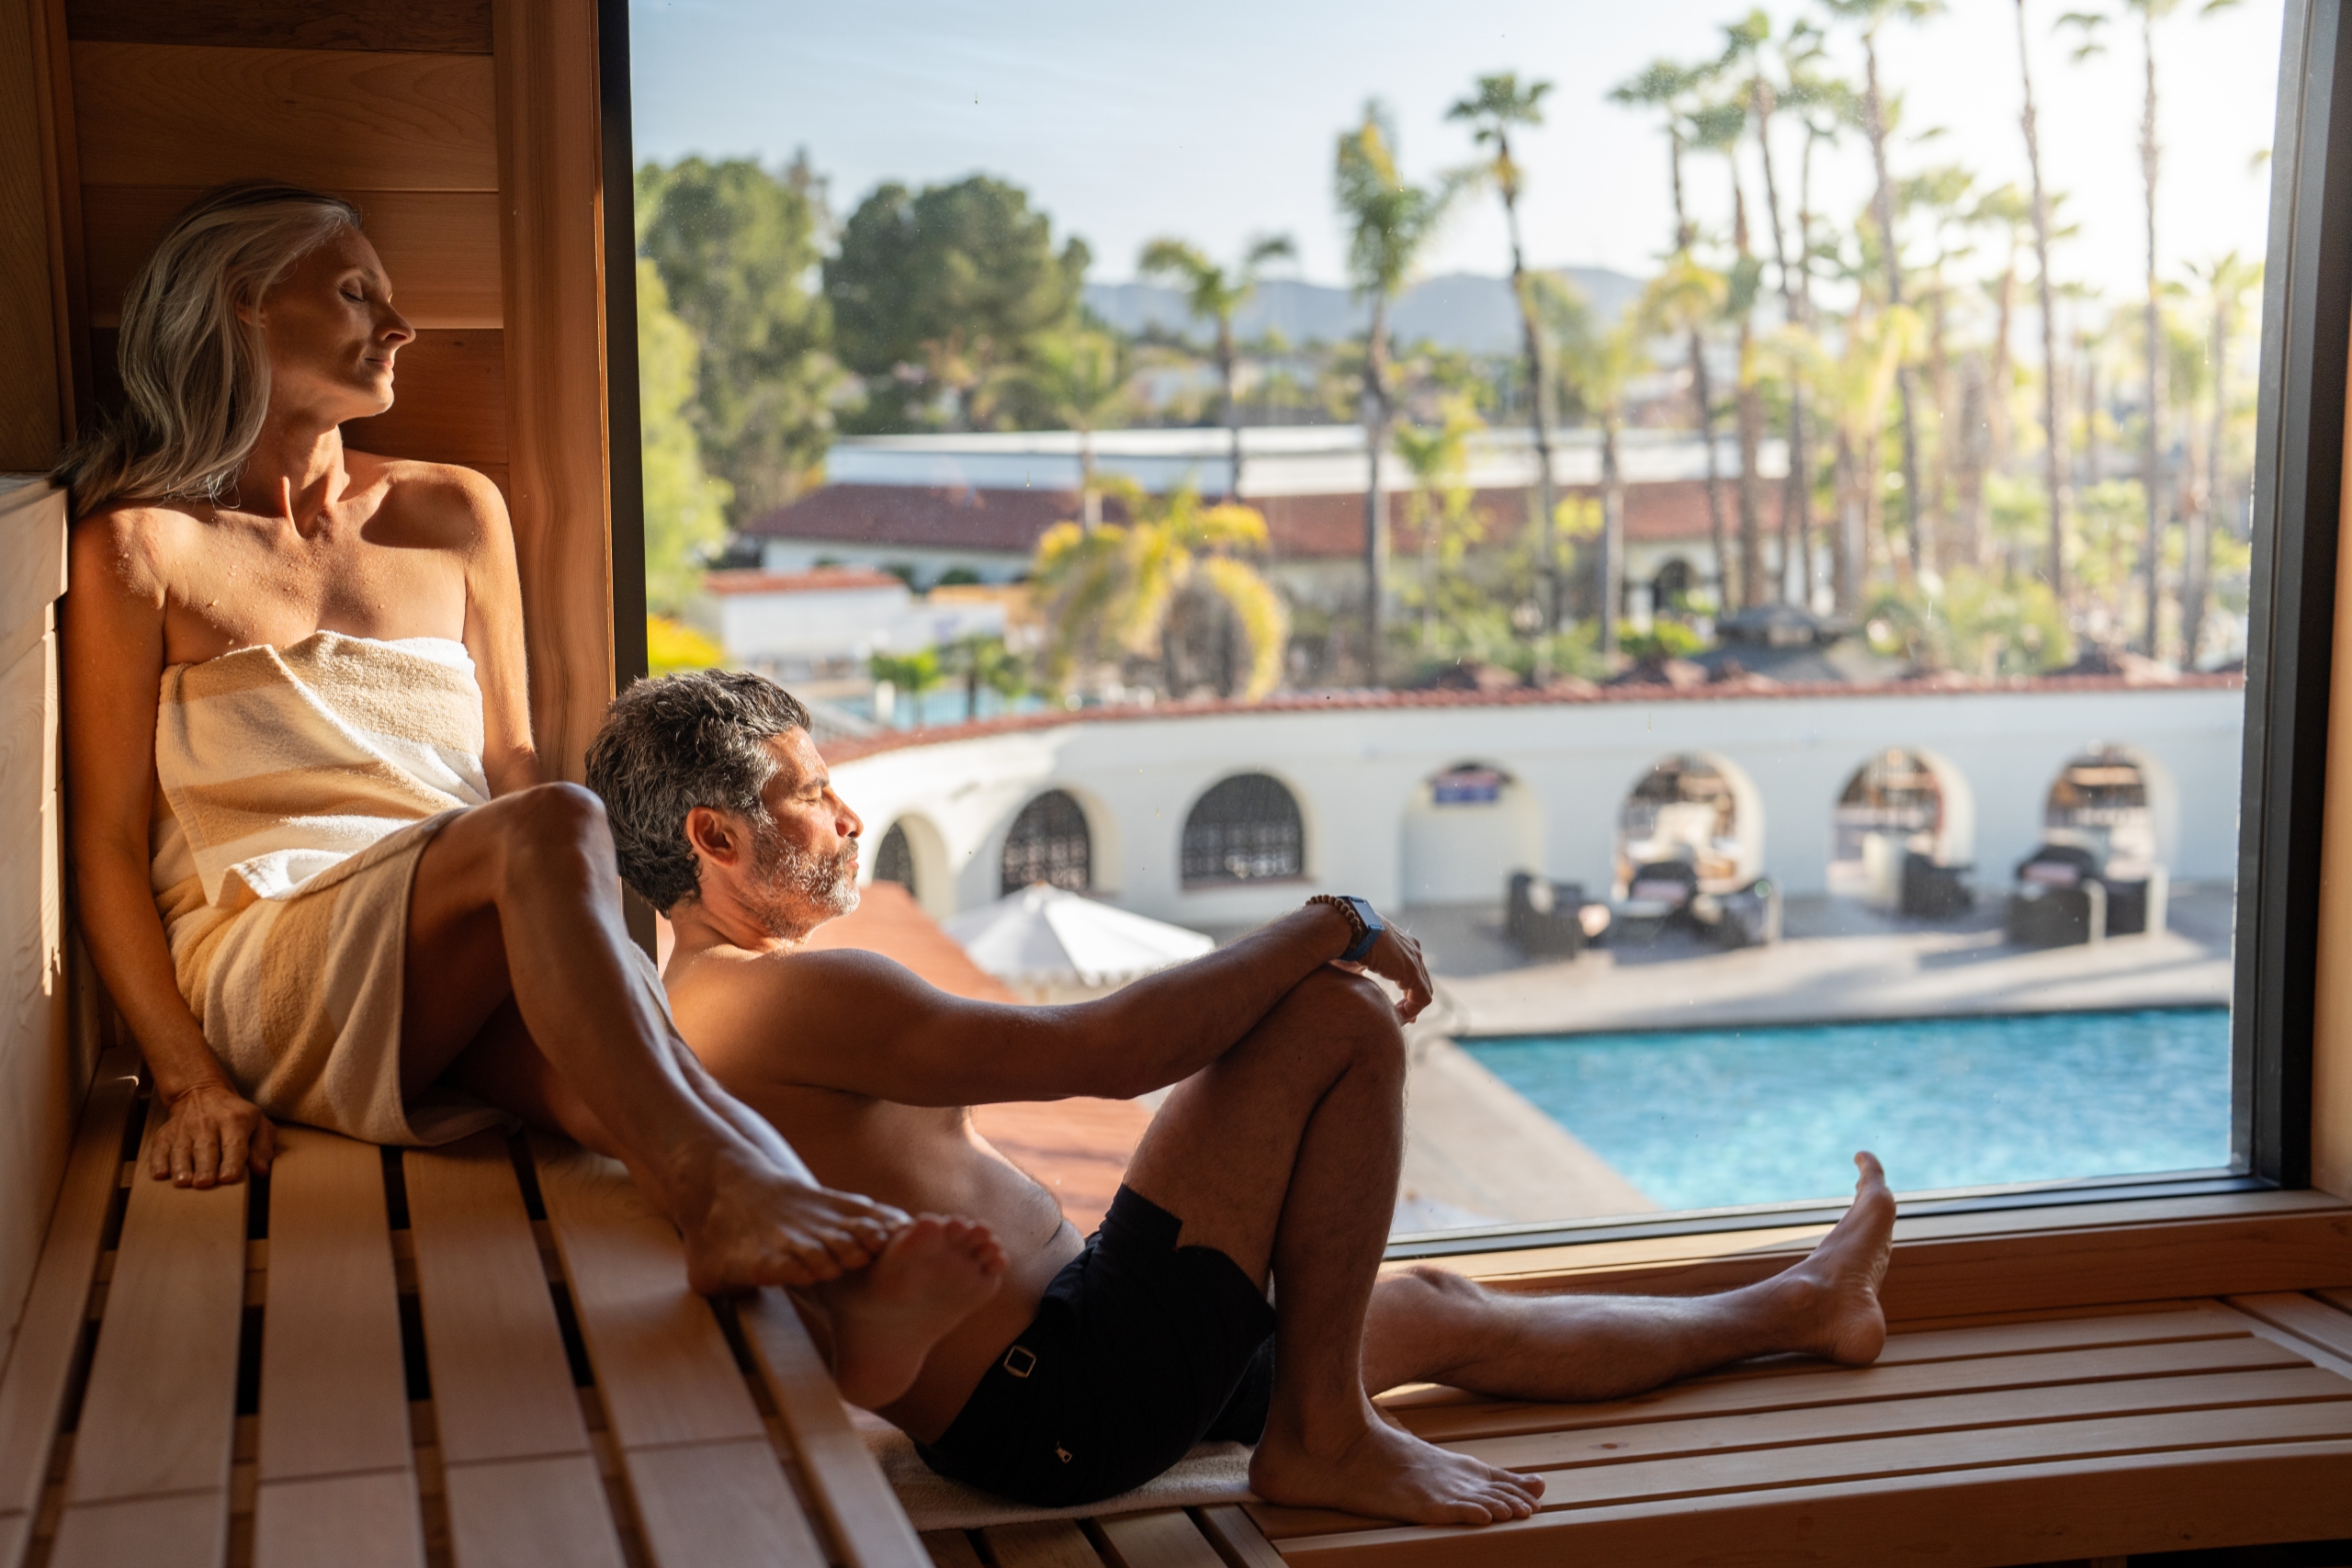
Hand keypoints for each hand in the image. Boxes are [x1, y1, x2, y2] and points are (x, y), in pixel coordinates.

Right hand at [150, 1081, 276, 1187]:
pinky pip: (159, 1149)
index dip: (231, 1161)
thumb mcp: (258, 1123)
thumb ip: (262, 1147)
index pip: (233, 1144)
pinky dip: (158, 1162)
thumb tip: (261, 1171)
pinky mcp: (165, 1135)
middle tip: (204, 1183)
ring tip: (183, 1182)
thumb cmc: (235, 1115)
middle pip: (205, 1148)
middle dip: (205, 1167)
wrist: (200, 1093)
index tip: (227, 1178)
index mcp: (234, 1121)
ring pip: (181, 1150)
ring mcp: (183, 1129)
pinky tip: (160, 1174)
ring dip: (181, 1166)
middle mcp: (207, 1124)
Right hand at [1339, 917, 1433, 1023]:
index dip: (1406, 990)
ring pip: (1423, 991)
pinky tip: (1396, 1016)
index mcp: (1399, 941)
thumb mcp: (1353, 957)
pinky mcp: (1413, 971)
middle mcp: (1412, 948)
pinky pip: (1422, 998)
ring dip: (1411, 1008)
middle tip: (1401, 1017)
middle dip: (1412, 1001)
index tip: (1394, 1006)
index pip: (1411, 969)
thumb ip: (1357, 970)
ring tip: (1396, 1019)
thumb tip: (1348, 984)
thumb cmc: (1343, 939)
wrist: (1347, 926)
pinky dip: (1411, 1011)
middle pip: (1421, 980)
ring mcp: (1415, 959)